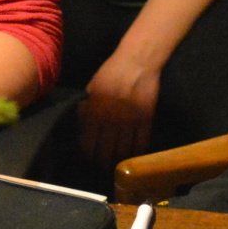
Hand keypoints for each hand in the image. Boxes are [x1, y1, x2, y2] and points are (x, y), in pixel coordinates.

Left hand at [79, 50, 162, 166]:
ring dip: (119, 161)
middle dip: (102, 163)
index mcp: (93, 112)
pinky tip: (133, 154)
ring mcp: (129, 121)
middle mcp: (109, 120)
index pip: (87, 144)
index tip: (88, 158)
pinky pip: (141, 143)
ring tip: (117, 164)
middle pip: (105, 152)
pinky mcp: (146, 120)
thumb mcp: (91, 89)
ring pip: (123, 151)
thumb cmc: (111, 73)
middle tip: (102, 166)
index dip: (87, 155)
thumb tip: (81, 130)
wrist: (136, 62)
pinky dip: (137, 152)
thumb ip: (86, 110)